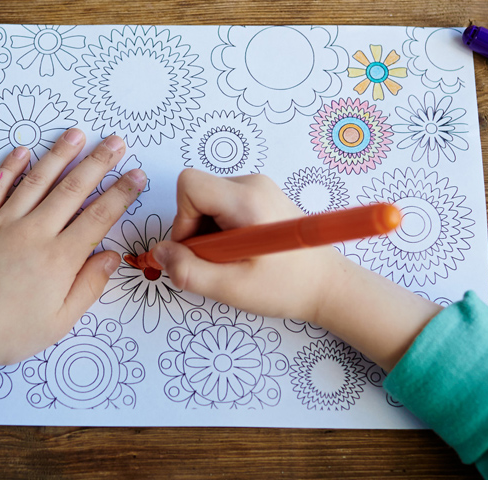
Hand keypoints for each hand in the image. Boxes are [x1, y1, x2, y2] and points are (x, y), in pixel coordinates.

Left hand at [0, 129, 146, 435]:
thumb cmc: (8, 333)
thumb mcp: (59, 321)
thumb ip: (89, 286)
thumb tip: (111, 257)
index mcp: (60, 258)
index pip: (99, 217)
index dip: (121, 193)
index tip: (136, 175)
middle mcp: (34, 233)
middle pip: (73, 189)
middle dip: (98, 162)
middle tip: (115, 141)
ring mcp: (3, 224)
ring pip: (37, 181)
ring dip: (59, 155)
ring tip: (77, 134)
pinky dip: (9, 168)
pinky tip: (22, 152)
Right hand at [150, 169, 341, 322]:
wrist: (328, 286)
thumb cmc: (288, 287)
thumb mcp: (231, 288)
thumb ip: (188, 271)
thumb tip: (159, 253)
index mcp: (247, 200)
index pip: (189, 185)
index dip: (182, 220)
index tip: (198, 250)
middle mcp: (253, 184)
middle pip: (197, 195)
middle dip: (196, 231)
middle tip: (220, 262)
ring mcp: (258, 188)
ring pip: (208, 202)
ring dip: (209, 234)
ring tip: (235, 260)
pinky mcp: (261, 197)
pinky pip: (222, 206)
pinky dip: (222, 232)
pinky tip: (243, 253)